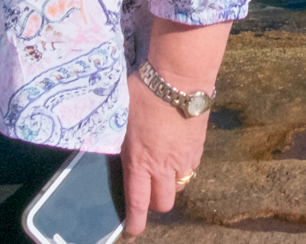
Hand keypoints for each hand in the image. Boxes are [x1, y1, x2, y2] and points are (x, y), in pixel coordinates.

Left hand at [118, 67, 208, 235]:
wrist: (180, 77)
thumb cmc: (144, 92)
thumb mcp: (120, 114)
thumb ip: (117, 134)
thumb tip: (106, 136)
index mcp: (140, 161)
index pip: (138, 201)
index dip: (136, 221)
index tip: (133, 230)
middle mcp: (164, 166)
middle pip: (164, 201)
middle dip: (156, 202)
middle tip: (149, 190)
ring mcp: (185, 157)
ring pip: (181, 185)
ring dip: (171, 184)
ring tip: (163, 170)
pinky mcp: (199, 145)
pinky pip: (192, 166)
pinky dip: (184, 166)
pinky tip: (178, 152)